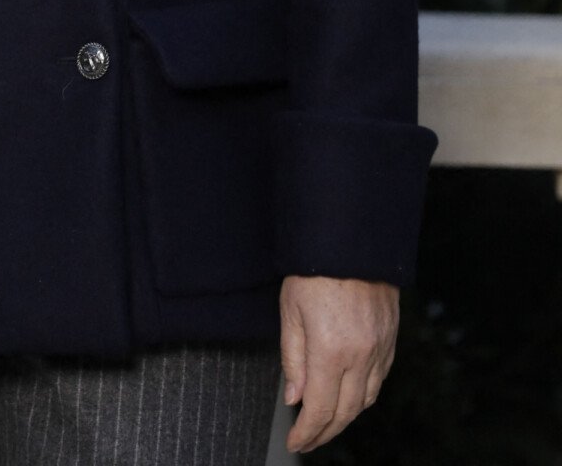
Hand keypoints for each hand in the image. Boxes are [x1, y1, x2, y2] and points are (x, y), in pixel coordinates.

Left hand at [278, 274, 398, 453]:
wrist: (350, 238)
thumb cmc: (314, 269)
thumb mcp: (290, 311)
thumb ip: (292, 359)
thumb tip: (295, 398)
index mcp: (331, 350)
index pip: (320, 410)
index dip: (307, 433)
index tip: (296, 442)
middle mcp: (361, 355)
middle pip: (346, 412)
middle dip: (325, 432)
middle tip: (308, 440)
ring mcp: (380, 347)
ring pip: (366, 400)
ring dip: (346, 417)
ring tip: (326, 422)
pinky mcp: (391, 338)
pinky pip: (380, 379)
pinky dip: (364, 395)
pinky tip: (350, 394)